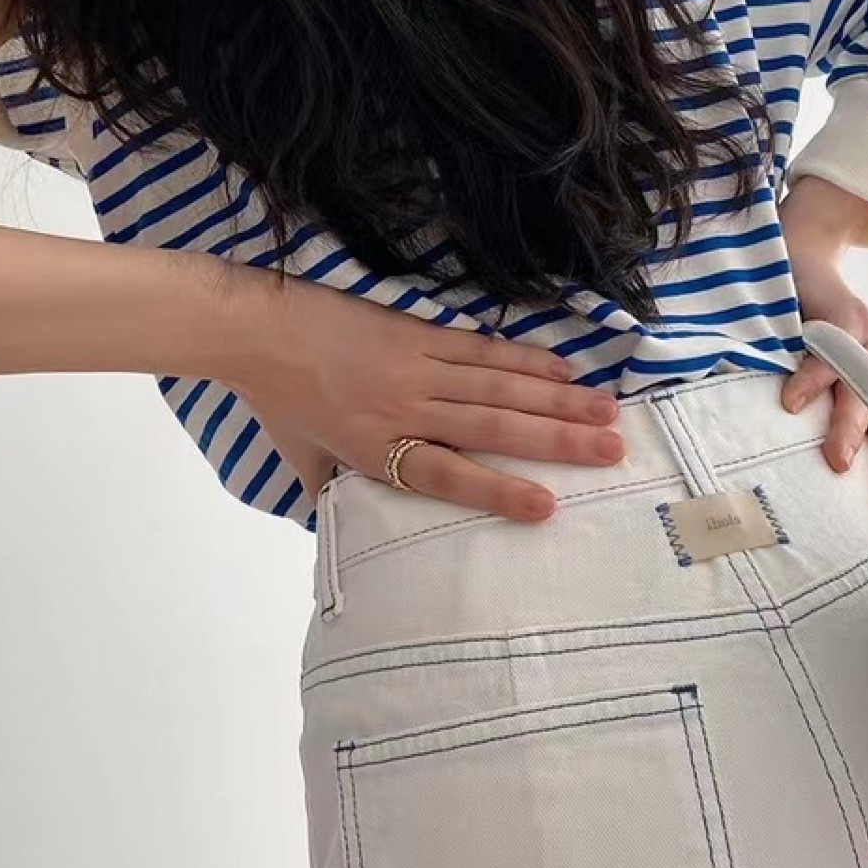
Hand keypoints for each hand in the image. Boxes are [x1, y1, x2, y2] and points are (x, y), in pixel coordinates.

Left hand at [231, 275, 623, 521]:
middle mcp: (404, 408)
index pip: (447, 476)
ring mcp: (415, 366)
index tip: (548, 506)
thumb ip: (333, 496)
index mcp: (377, 449)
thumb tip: (344, 538)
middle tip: (612, 451)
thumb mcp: (302, 461)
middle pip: (491, 426)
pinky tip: (560, 369)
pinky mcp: (415, 331)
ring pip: (496, 385)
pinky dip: (522, 358)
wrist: (256, 329)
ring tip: (606, 411)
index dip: (498, 491)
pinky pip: (478, 348)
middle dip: (556, 441)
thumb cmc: (277, 400)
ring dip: (555, 399)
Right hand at [777, 176, 867, 514]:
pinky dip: (810, 381)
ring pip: (858, 394)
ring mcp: (863, 341)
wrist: (803, 248)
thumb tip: (798, 452)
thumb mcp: (815, 360)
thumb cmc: (802, 313)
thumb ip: (818, 398)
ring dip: (846, 429)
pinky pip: (825, 357)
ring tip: (833, 461)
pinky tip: (792, 402)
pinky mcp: (841, 319)